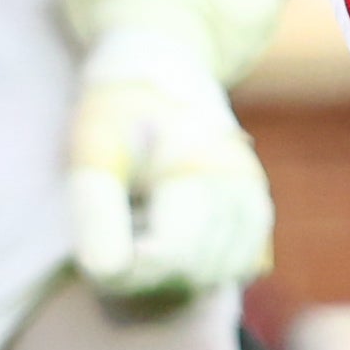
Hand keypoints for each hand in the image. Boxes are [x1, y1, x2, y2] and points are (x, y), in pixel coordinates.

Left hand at [66, 34, 274, 309]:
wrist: (162, 71)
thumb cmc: (118, 112)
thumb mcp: (93, 149)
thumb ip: (95, 212)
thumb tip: (108, 273)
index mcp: (203, 165)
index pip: (170, 255)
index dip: (124, 269)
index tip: (91, 256)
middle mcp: (243, 187)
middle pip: (192, 272)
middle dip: (143, 273)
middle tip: (110, 238)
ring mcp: (257, 202)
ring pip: (213, 278)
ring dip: (169, 274)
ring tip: (138, 233)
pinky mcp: (258, 216)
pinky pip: (231, 270)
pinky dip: (196, 269)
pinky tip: (168, 240)